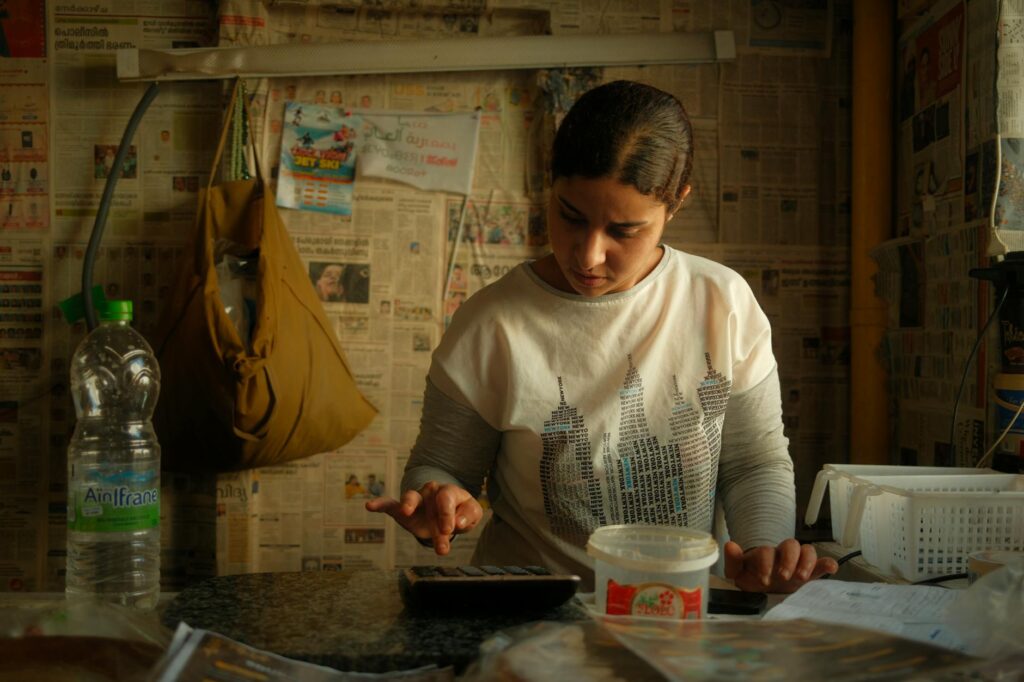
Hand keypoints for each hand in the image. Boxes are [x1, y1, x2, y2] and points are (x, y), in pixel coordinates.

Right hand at [365, 481, 482, 554]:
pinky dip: (380, 504)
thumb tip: (457, 523)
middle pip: (432, 499)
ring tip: (406, 512)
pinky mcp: (402, 511)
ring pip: (410, 497)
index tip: (450, 530)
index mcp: (449, 492)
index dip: (449, 514)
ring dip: (409, 506)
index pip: (448, 498)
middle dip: (439, 516)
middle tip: (444, 532)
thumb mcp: (472, 514)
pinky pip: (390, 505)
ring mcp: (416, 500)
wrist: (446, 517)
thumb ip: (469, 516)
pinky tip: (370, 505)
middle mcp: (432, 491)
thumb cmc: (460, 512)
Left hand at [724, 539, 836, 592]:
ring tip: (801, 578)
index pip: (767, 551)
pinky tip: (831, 568)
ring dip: (806, 562)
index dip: (766, 563)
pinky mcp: (810, 573)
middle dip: (788, 560)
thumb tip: (730, 545)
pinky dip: (827, 564)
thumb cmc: (751, 578)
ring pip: (807, 551)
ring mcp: (798, 563)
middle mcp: (783, 555)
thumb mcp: (738, 572)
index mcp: (765, 554)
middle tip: (783, 576)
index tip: (763, 579)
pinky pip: (821, 564)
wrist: (763, 590)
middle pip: (790, 545)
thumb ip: (734, 560)